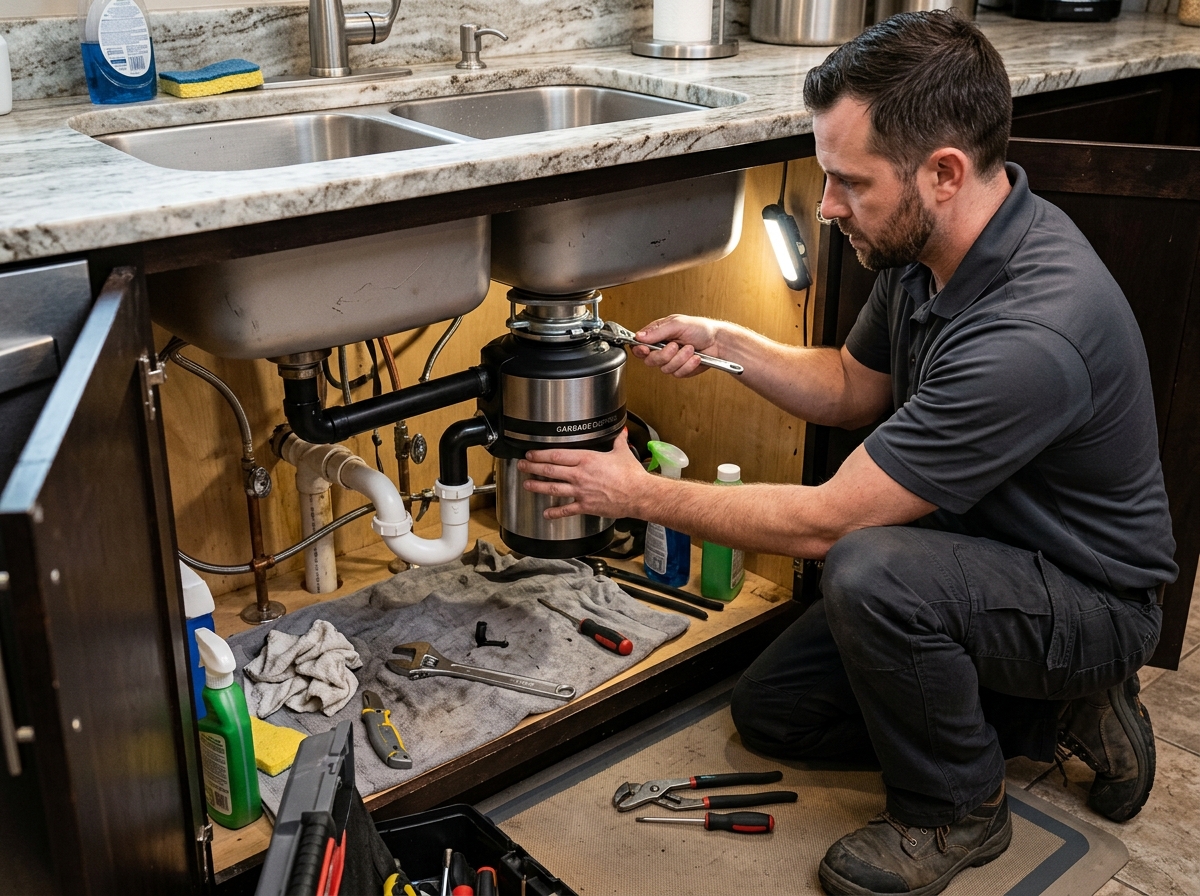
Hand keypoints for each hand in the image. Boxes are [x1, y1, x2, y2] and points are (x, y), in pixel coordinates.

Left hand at [517, 429, 647, 519]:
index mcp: (587, 459)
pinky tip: (546, 513)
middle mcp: (580, 475)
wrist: (638, 494)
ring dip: (538, 486)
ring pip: (553, 488)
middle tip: (522, 465)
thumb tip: (622, 432)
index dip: (541, 454)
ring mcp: (581, 491)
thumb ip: (618, 441)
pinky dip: (554, 512)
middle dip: (533, 467)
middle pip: (550, 470)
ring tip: (527, 484)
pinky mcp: (585, 506)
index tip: (532, 453)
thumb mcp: (622, 452)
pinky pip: (566, 509)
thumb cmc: (631, 475)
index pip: (557, 455)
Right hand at [632, 315, 722, 378]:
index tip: (645, 349)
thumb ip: (658, 330)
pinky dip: (688, 365)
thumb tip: (639, 336)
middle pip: (650, 360)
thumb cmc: (701, 329)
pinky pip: (678, 374)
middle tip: (675, 345)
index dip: (639, 350)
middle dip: (665, 355)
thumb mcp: (678, 324)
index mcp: (658, 334)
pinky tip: (695, 357)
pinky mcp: (680, 370)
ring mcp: (671, 360)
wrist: (718, 342)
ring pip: (665, 368)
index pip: (639, 345)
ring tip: (691, 348)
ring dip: (681, 358)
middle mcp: (662, 348)